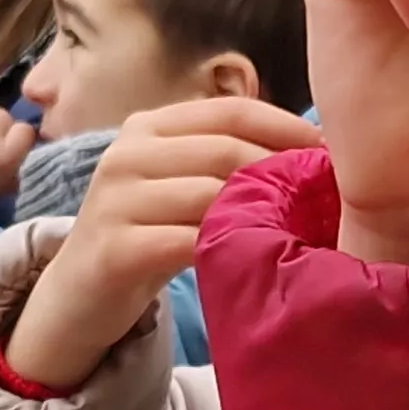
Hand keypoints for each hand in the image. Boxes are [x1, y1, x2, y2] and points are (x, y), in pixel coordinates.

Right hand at [3, 97, 323, 387]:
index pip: (230, 111)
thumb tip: (312, 149)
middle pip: (225, 150)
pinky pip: (188, 241)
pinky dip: (231, 249)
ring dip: (265, 214)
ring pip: (210, 194)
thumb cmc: (146, 237)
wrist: (78, 298)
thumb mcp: (178, 186)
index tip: (330, 153)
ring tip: (306, 231)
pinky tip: (260, 260)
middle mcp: (126, 153)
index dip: (287, 127)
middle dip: (283, 173)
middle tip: (329, 198)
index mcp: (147, 127)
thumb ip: (223, 162)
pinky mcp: (116, 248)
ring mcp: (116, 199)